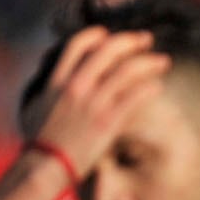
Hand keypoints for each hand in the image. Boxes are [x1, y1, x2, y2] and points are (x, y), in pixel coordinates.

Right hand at [25, 27, 169, 183]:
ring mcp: (93, 103)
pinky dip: (148, 89)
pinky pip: (134, 98)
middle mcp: (76, 86)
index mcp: (57, 80)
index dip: (96, 35)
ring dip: (148, 63)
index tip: (109, 34)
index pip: (77, 45)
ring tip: (164, 61)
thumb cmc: (40, 142)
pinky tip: (158, 87)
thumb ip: (48, 91)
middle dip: (130, 41)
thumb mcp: (35, 107)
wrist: (46, 165)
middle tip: (147, 39)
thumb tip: (51, 85)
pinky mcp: (108, 121)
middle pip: (107, 51)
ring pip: (126, 72)